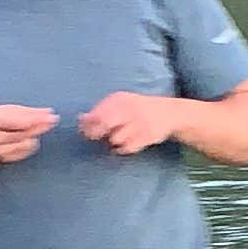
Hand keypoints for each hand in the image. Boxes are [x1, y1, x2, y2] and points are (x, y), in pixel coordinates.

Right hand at [0, 104, 52, 165]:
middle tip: (53, 118)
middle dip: (41, 125)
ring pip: (28, 143)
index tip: (51, 114)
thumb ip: (23, 111)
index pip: (20, 122)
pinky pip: (26, 151)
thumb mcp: (0, 110)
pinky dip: (30, 142)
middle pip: (25, 133)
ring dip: (35, 134)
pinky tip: (28, 136)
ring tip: (37, 125)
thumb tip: (47, 112)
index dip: (37, 118)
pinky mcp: (5, 160)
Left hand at [72, 91, 188, 155]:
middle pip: (105, 124)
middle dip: (96, 134)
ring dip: (111, 142)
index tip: (84, 131)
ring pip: (115, 139)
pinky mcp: (147, 136)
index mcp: (119, 100)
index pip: (96, 113)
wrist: (167, 112)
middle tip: (97, 137)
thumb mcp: (119, 103)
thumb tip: (80, 120)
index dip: (87, 125)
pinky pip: (127, 147)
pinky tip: (124, 143)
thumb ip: (100, 110)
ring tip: (115, 138)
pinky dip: (121, 148)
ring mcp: (139, 123)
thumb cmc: (136, 108)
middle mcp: (129, 109)